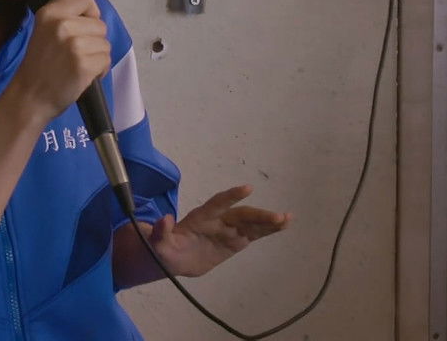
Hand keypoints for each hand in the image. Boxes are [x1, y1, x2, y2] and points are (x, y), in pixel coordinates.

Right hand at [6, 0, 108, 123]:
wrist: (30, 97)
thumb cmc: (40, 65)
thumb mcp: (45, 30)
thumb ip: (66, 17)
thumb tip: (94, 15)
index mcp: (50, 12)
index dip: (90, 13)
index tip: (82, 27)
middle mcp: (62, 24)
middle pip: (100, 24)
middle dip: (94, 40)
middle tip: (75, 54)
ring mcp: (74, 44)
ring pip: (105, 44)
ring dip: (97, 56)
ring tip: (78, 65)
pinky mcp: (84, 64)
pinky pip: (106, 60)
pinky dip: (100, 70)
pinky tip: (83, 76)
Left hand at [148, 185, 290, 277]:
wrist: (175, 258)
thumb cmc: (165, 248)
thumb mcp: (159, 244)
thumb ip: (161, 232)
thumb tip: (165, 218)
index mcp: (201, 217)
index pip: (218, 203)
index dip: (231, 196)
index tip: (247, 189)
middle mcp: (219, 220)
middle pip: (241, 214)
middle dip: (258, 215)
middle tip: (277, 216)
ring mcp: (229, 229)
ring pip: (251, 223)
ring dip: (268, 221)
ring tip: (287, 218)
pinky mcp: (236, 240)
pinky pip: (255, 234)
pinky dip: (269, 230)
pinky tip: (284, 225)